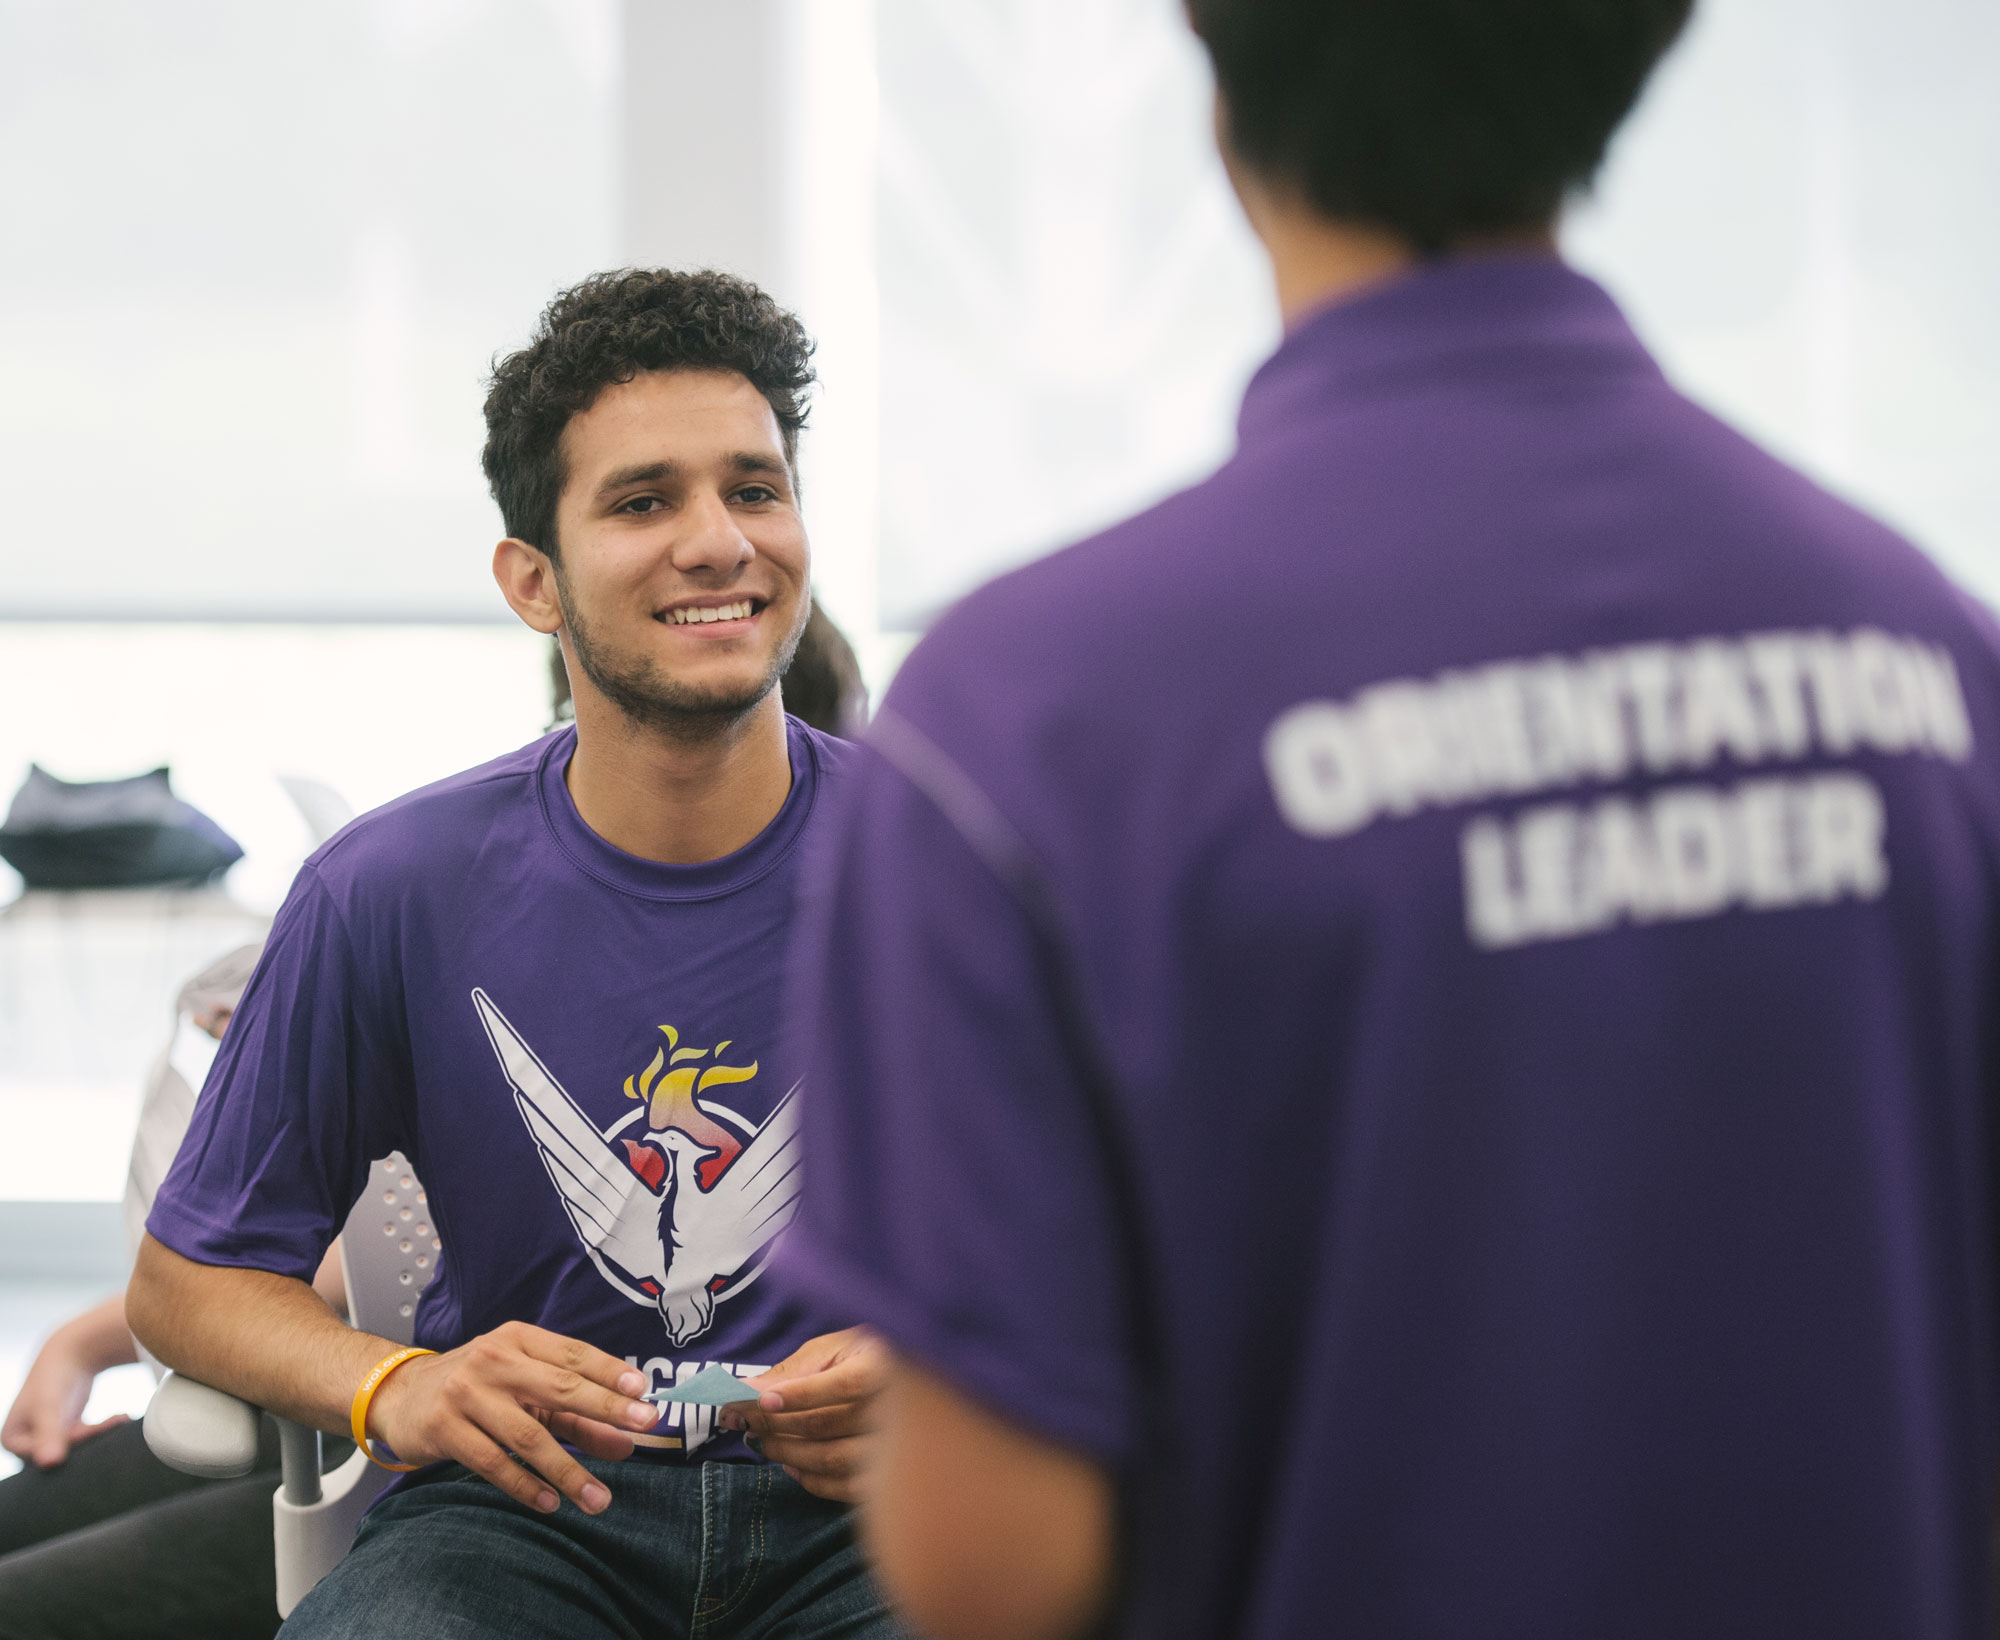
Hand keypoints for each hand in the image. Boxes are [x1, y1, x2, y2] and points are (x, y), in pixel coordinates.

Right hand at [2, 1335, 126, 1468]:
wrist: (73, 1350)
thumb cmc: (55, 1377)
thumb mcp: (50, 1407)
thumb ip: (49, 1434)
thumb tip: (49, 1463)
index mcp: (10, 1440)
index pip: (42, 1457)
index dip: (67, 1442)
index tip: (89, 1426)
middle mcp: (25, 1441)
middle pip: (60, 1453)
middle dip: (86, 1438)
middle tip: (113, 1422)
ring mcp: (45, 1436)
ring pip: (76, 1446)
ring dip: (98, 1432)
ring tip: (121, 1418)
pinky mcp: (65, 1430)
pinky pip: (85, 1438)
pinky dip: (102, 1428)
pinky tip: (122, 1417)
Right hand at [364, 1321, 659, 1515]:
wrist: (399, 1393)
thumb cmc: (476, 1385)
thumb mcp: (524, 1386)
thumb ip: (575, 1414)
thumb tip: (626, 1441)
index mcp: (519, 1339)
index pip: (574, 1353)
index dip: (610, 1372)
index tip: (643, 1392)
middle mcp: (495, 1360)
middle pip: (560, 1387)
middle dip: (606, 1408)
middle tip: (643, 1427)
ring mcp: (467, 1394)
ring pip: (529, 1436)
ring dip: (568, 1471)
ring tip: (599, 1498)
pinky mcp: (444, 1429)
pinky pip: (493, 1463)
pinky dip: (525, 1485)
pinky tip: (550, 1502)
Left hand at [721, 1327, 887, 1502]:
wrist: (910, 1385)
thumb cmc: (865, 1358)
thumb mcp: (834, 1350)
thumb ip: (792, 1371)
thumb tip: (745, 1390)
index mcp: (888, 1366)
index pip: (846, 1385)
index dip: (802, 1395)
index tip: (760, 1400)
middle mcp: (900, 1409)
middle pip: (830, 1424)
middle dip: (775, 1424)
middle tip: (743, 1421)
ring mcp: (898, 1448)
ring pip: (833, 1459)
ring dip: (786, 1453)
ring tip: (760, 1442)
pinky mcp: (889, 1478)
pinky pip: (844, 1487)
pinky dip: (811, 1480)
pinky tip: (791, 1466)